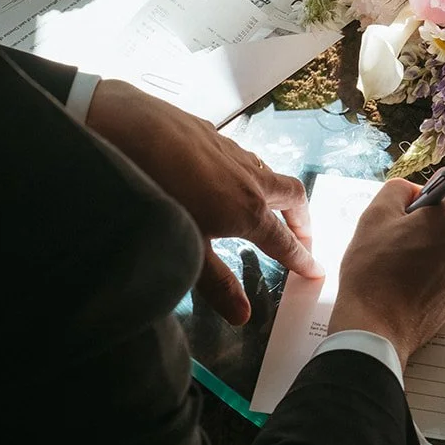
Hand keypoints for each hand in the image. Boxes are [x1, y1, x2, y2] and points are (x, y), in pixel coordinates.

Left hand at [85, 79, 320, 325]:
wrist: (128, 129)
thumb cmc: (160, 192)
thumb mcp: (187, 247)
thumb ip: (217, 283)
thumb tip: (243, 316)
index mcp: (250, 211)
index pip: (286, 241)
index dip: (302, 259)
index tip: (315, 271)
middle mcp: (250, 179)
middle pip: (293, 197)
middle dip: (302, 220)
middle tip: (302, 238)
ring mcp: (232, 152)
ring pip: (269, 173)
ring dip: (278, 194)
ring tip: (269, 210)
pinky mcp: (211, 134)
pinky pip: (243, 156)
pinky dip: (249, 173)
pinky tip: (226, 178)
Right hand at [331, 174, 444, 363]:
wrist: (377, 327)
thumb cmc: (373, 273)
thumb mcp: (375, 216)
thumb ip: (400, 189)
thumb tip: (416, 192)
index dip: (432, 184)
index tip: (414, 203)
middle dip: (442, 207)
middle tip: (409, 226)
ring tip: (413, 250)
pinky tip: (421, 268)